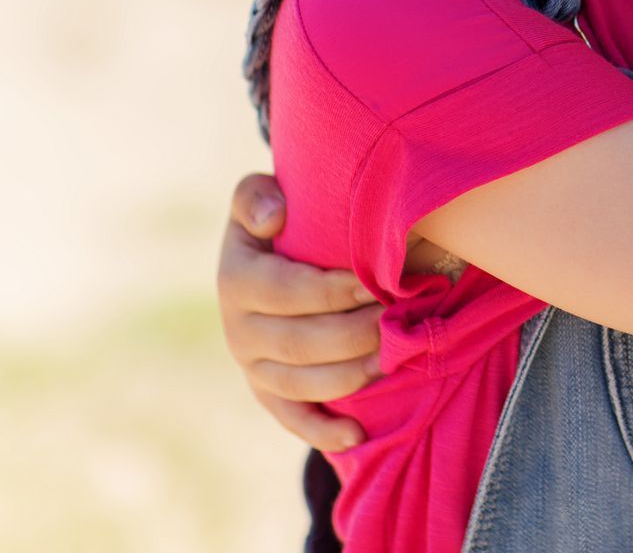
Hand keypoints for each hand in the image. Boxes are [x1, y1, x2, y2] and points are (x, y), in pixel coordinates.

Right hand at [217, 174, 382, 452]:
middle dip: (352, 335)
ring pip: (299, 382)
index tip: (375, 284)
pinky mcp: (269, 393)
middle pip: (298, 342)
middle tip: (396, 322)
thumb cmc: (279, 224)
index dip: (332, 291)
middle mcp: (239, 331)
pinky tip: (358, 435)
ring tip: (392, 360)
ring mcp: (253, 367)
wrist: (267, 262)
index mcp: (237, 280)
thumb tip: (273, 217)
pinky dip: (323, 431)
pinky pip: (292, 419)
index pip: (285, 292)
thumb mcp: (258, 200)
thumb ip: (256, 196)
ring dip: (348, 375)